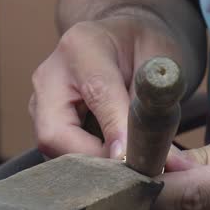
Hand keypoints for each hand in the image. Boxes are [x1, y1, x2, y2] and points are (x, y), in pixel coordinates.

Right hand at [29, 14, 183, 158]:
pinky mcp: (43, 122)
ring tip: (129, 167)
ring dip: (93, 165)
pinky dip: (89, 164)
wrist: (120, 38)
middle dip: (95, 160)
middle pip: (55, 134)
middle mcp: (50, 76)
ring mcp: (40, 101)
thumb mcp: (158, 61)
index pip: (97, 93)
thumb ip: (156, 105)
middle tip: (134, 172)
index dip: (115, 129)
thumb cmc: (140, 45)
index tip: (134, 158)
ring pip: (54, 150)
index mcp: (82, 47)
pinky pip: (59, 154)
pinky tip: (115, 161)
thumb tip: (169, 162)